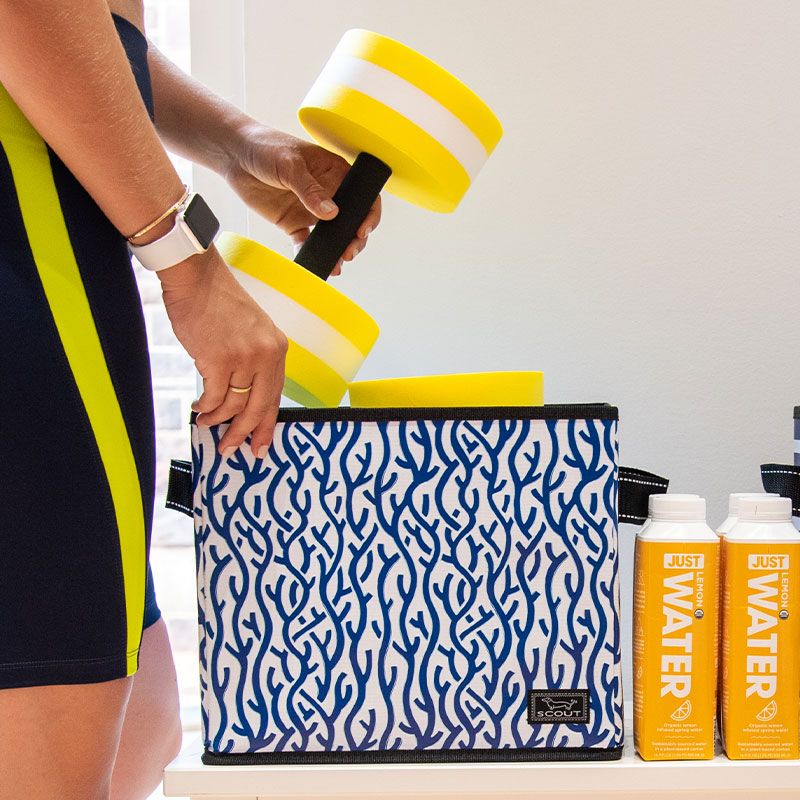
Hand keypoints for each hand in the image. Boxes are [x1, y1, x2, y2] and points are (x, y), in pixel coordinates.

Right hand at [158, 246, 287, 455]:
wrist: (196, 278)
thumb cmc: (218, 303)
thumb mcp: (252, 331)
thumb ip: (255, 360)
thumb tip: (243, 398)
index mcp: (277, 348)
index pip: (276, 396)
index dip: (267, 424)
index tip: (261, 445)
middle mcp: (266, 354)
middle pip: (259, 407)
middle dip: (244, 433)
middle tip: (231, 448)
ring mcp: (243, 358)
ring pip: (233, 404)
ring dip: (217, 419)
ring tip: (206, 421)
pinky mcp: (218, 359)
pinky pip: (213, 397)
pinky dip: (205, 407)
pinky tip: (198, 408)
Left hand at [224, 122, 381, 275]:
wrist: (234, 155)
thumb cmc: (266, 147)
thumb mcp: (290, 164)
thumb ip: (310, 189)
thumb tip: (332, 213)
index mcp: (336, 173)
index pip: (363, 195)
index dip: (369, 214)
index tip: (362, 230)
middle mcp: (329, 194)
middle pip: (351, 221)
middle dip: (354, 240)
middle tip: (349, 253)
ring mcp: (312, 211)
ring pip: (332, 236)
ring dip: (336, 251)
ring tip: (335, 264)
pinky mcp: (294, 224)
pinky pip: (306, 243)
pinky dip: (309, 254)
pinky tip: (311, 261)